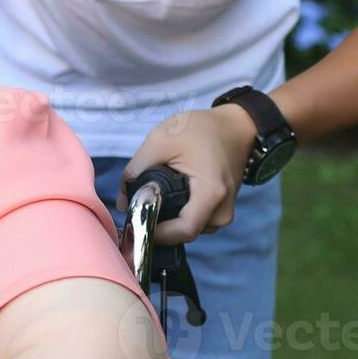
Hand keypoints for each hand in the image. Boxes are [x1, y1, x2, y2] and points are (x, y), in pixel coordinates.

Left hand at [117, 104, 256, 245]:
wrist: (235, 126)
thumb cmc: (200, 129)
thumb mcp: (160, 140)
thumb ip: (136, 169)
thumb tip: (122, 203)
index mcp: (211, 194)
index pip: (183, 231)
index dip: (157, 233)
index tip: (134, 222)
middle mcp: (222, 211)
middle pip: (184, 232)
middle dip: (158, 223)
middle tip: (136, 205)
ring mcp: (224, 212)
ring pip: (188, 227)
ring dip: (168, 217)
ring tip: (152, 193)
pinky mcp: (220, 209)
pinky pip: (195, 219)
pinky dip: (179, 211)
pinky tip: (166, 194)